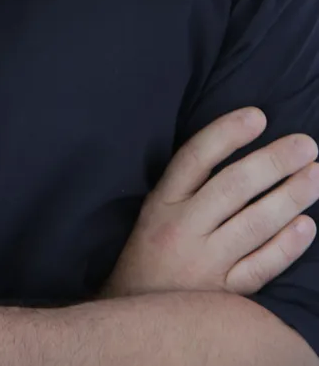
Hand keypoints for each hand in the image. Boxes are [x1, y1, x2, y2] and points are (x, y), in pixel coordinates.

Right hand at [101, 107, 318, 297]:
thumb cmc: (153, 254)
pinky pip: (261, 266)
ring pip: (253, 223)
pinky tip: (306, 226)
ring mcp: (204, 263)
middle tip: (306, 145)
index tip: (259, 116)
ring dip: (289, 197)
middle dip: (273, 161)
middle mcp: (181, 228)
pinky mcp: (223, 296)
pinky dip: (286, 246)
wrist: (136, 321)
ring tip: (315, 176)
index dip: (227, 133)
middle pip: (232, 186)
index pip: (195, 158)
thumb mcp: (155, 212)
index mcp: (162, 202)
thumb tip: (236, 147)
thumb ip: (188, 186)